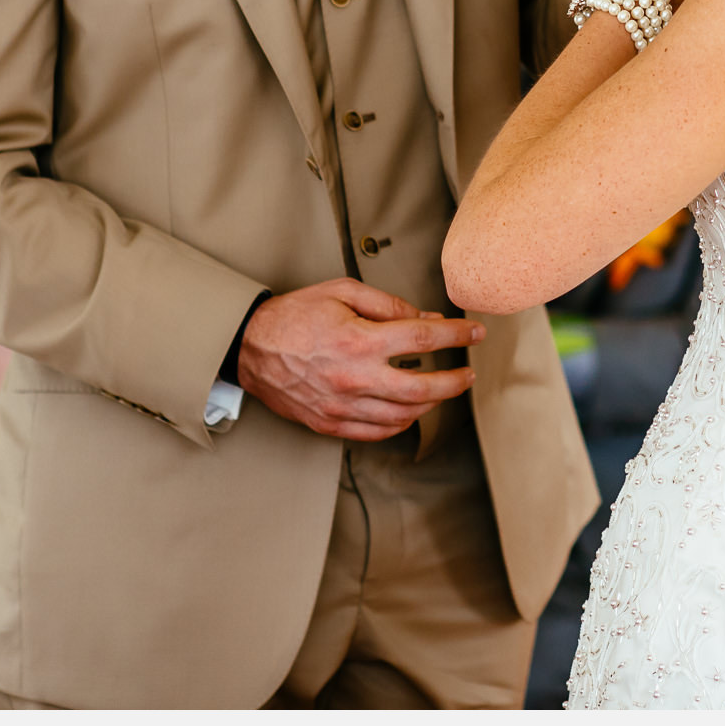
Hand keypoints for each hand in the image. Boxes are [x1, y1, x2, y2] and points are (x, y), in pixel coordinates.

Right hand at [236, 278, 482, 441]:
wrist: (249, 347)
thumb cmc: (294, 316)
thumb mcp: (342, 292)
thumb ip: (388, 304)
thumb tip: (426, 317)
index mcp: (359, 340)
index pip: (423, 337)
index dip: (456, 335)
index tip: (475, 334)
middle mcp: (354, 378)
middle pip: (422, 389)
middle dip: (454, 381)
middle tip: (469, 374)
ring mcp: (342, 406)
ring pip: (403, 416)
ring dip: (431, 405)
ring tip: (441, 390)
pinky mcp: (330, 424)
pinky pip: (377, 433)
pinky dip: (401, 424)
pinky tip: (410, 410)